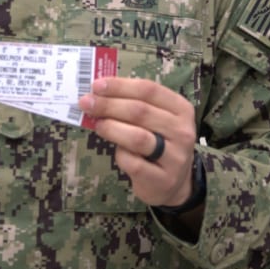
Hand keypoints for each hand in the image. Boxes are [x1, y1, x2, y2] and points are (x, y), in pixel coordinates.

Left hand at [78, 76, 198, 208]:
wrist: (175, 183)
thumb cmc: (160, 143)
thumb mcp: (156, 120)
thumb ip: (134, 105)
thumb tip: (99, 94)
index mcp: (181, 109)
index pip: (149, 90)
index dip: (120, 86)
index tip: (96, 85)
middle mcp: (182, 131)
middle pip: (141, 111)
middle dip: (109, 105)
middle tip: (86, 103)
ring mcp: (175, 156)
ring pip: (138, 137)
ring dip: (111, 128)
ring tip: (97, 125)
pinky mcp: (163, 179)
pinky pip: (134, 163)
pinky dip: (120, 154)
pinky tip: (117, 151)